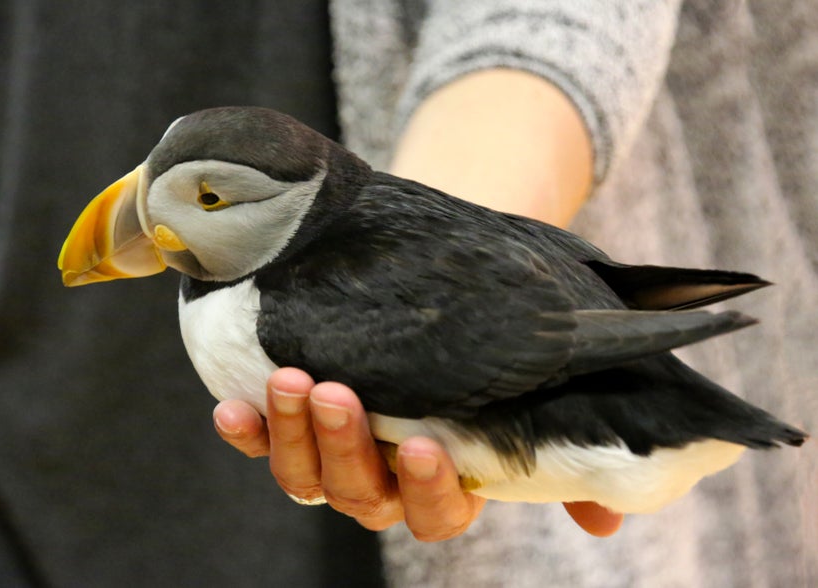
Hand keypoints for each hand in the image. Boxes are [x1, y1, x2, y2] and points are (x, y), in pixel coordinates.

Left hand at [213, 367, 622, 539]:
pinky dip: (247, 430)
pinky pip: (262, 439)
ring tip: (293, 382)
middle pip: (361, 493)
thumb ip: (567, 447)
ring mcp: (336, 451)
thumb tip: (609, 516)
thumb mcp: (535, 386)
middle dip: (347, 448)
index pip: (438, 512)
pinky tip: (231, 409)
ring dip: (295, 434)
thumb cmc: (492, 344)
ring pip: (307, 474)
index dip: (430, 489)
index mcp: (445, 481)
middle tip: (339, 394)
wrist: (445, 291)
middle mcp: (386, 477)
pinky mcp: (295, 419)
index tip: (429, 445)